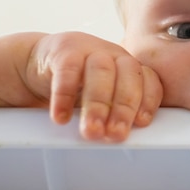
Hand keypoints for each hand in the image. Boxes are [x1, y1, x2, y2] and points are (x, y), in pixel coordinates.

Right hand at [28, 32, 162, 141]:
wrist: (41, 59)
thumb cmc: (78, 81)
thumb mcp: (102, 95)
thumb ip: (115, 113)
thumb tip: (120, 139)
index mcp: (130, 67)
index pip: (149, 80)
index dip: (149, 101)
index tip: (142, 122)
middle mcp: (115, 56)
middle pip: (128, 77)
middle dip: (124, 108)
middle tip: (116, 134)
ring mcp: (91, 50)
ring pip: (101, 72)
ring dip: (98, 105)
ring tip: (92, 130)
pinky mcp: (64, 51)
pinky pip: (67, 71)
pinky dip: (64, 96)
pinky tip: (62, 117)